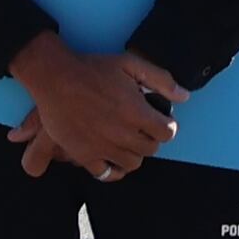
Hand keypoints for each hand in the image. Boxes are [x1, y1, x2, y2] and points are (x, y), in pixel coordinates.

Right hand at [4, 41, 177, 179]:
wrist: (54, 77)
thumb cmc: (91, 68)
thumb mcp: (130, 64)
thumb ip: (161, 80)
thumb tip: (184, 96)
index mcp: (136, 112)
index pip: (167, 132)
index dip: (167, 127)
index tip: (159, 122)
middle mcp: (122, 133)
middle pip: (151, 149)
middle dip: (150, 139)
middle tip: (142, 130)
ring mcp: (102, 146)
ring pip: (132, 163)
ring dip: (134, 154)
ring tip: (127, 143)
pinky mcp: (84, 154)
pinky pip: (106, 174)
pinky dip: (113, 170)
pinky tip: (113, 160)